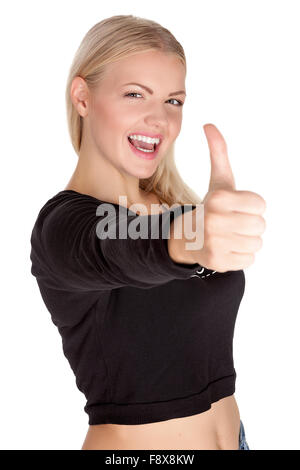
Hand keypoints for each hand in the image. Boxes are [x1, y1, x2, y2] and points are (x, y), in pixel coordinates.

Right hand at [197, 123, 265, 271]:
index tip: (236, 208)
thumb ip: (218, 153)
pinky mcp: (217, 262)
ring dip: (247, 241)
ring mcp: (214, 243)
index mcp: (218, 199)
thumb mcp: (218, 181)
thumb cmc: (212, 207)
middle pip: (261, 225)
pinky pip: (249, 260)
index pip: (260, 204)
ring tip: (230, 237)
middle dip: (250, 225)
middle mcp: (214, 220)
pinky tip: (227, 249)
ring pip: (256, 243)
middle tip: (233, 224)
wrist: (189, 237)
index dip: (251, 206)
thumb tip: (208, 125)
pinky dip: (241, 256)